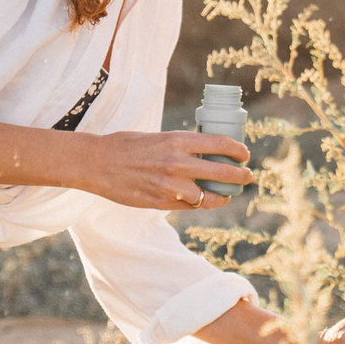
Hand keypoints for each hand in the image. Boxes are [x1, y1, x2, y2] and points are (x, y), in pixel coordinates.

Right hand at [79, 130, 251, 210]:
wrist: (98, 163)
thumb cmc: (126, 146)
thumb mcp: (157, 137)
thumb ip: (180, 146)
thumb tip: (202, 151)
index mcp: (178, 140)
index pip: (220, 143)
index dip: (238, 150)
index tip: (244, 154)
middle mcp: (178, 163)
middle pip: (222, 171)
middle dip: (240, 175)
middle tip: (247, 176)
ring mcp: (171, 185)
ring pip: (208, 195)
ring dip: (221, 195)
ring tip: (227, 193)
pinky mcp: (161, 202)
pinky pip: (190, 206)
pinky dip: (200, 203)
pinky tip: (205, 200)